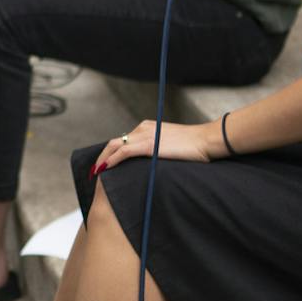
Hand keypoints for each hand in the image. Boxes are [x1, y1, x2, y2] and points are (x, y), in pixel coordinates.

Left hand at [90, 120, 216, 172]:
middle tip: (94, 171)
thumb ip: (159, 151)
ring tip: (95, 173)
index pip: (124, 140)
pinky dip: (112, 161)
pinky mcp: (149, 145)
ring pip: (115, 146)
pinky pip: (123, 152)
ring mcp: (145, 136)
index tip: (105, 165)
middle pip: (115, 142)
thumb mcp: (172, 146)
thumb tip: (152, 165)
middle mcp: (143, 128)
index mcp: (148, 127)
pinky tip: (105, 169)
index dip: (112, 153)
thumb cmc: (195, 147)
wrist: (207, 141)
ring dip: (103, 160)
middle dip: (102, 157)